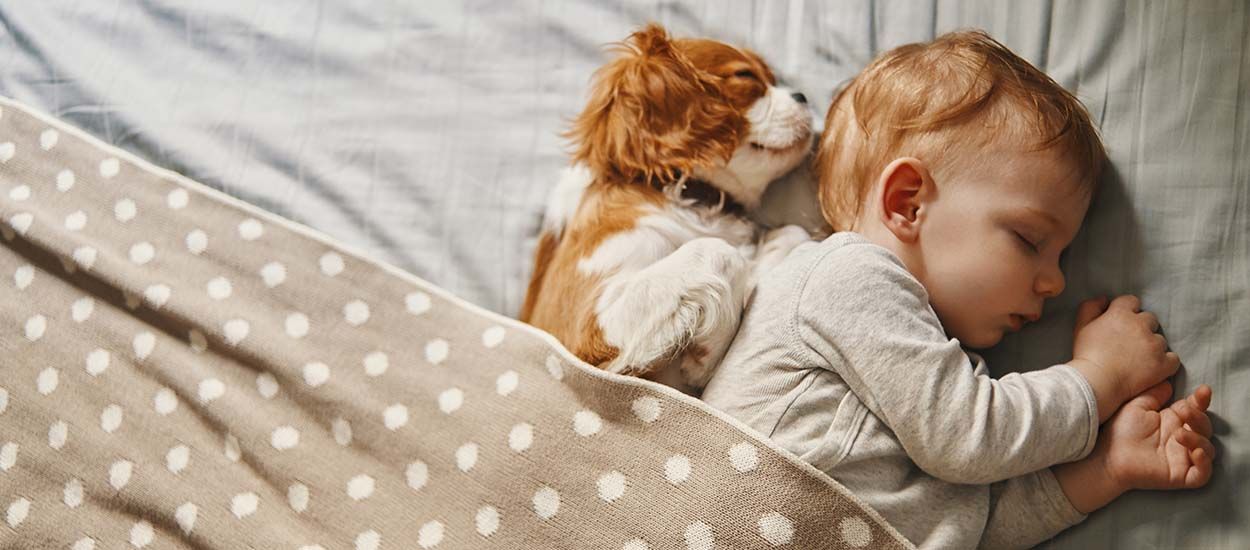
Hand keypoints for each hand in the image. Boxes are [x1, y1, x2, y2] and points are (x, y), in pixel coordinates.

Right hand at [1071, 295, 1180, 408]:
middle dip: (1141, 328)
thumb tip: (1104, 299)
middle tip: (1129, 343)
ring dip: (1152, 346)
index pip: (1132, 301)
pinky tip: (1153, 369)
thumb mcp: (1080, 327)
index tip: (1121, 324)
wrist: (1096, 383)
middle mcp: (1140, 325)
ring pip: (1160, 339)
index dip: (1127, 312)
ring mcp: (1154, 344)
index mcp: (1120, 313)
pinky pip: (1173, 359)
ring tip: (1138, 360)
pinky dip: (1165, 363)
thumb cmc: (1086, 356)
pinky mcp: (1163, 363)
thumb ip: (1090, 307)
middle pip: (1149, 319)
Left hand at [1098, 382, 1215, 491]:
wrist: (1107, 455)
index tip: (1203, 390)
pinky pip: (1203, 474)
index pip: (1196, 410)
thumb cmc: (1119, 431)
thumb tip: (1168, 383)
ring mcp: (1182, 458)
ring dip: (1199, 439)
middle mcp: (1181, 439)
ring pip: (1207, 449)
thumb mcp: (1137, 406)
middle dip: (1199, 417)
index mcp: (1172, 421)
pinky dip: (1204, 464)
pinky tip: (1196, 452)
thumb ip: (1154, 395)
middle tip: (1184, 411)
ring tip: (1178, 434)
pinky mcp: (1180, 476)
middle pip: (1205, 427)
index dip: (1202, 400)